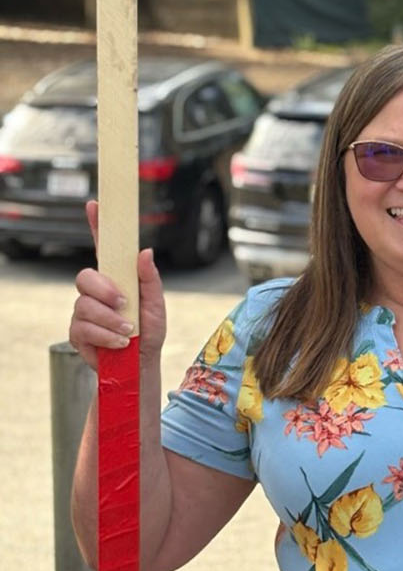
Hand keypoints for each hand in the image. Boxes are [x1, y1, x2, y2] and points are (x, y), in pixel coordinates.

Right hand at [69, 200, 167, 368]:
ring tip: (129, 330)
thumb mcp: (156, 305)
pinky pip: (84, 328)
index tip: (94, 205)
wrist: (141, 365)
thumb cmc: (150, 333)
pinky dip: (105, 335)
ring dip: (110, 319)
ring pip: (85, 305)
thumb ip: (150, 279)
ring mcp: (84, 312)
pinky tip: (119, 341)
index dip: (97, 226)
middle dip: (104, 290)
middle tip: (124, 303)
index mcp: (116, 280)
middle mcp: (96, 293)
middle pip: (84, 277)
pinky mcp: (78, 334)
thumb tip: (144, 252)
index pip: (102, 249)